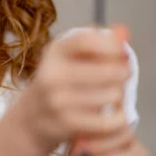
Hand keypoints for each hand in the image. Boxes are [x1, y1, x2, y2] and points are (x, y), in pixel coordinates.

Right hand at [24, 25, 130, 149]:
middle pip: (107, 70)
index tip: (122, 52)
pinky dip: (118, 118)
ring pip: (111, 95)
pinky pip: (109, 121)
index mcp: (54, 52)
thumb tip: (124, 31)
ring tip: (112, 96)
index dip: (111, 45)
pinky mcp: (67, 124)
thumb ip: (99, 42)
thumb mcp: (70, 56)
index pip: (87, 41)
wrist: (31, 118)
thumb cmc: (59, 82)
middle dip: (122, 72)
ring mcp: (58, 101)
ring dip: (119, 96)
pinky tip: (115, 115)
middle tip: (124, 75)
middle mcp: (52, 75)